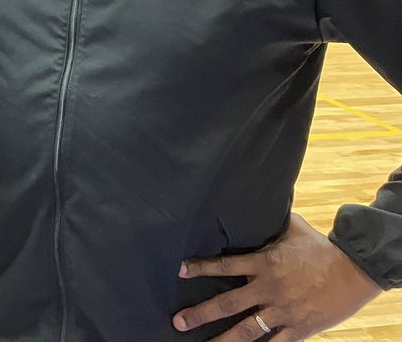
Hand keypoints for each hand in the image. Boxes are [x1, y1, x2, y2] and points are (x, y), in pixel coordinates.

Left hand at [173, 214, 380, 339]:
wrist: (353, 269)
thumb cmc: (322, 247)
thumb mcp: (293, 229)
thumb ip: (273, 224)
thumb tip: (263, 204)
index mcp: (263, 264)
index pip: (224, 265)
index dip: (200, 268)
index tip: (179, 271)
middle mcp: (268, 289)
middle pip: (227, 304)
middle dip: (200, 314)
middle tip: (179, 322)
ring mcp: (283, 310)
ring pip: (246, 330)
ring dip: (223, 340)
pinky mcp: (300, 327)